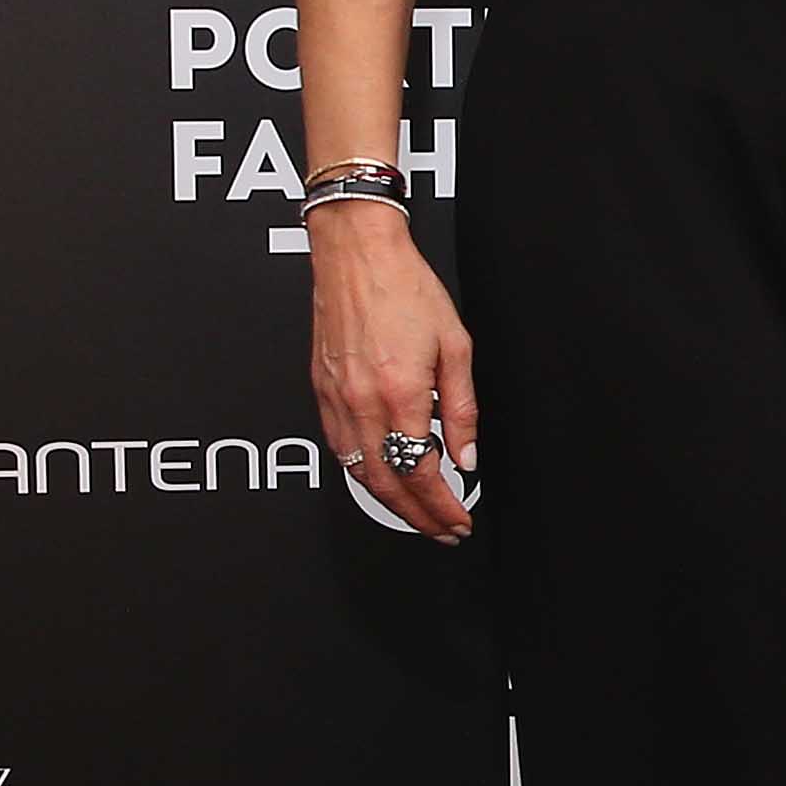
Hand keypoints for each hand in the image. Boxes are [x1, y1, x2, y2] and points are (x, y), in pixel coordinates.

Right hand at [308, 203, 478, 543]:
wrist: (357, 254)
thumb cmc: (405, 288)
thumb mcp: (455, 347)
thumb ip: (461, 409)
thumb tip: (465, 457)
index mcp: (400, 393)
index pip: (421, 473)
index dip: (441, 507)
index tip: (458, 521)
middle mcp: (362, 402)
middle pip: (386, 484)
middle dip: (417, 517)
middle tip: (442, 530)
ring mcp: (335, 398)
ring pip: (359, 472)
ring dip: (389, 502)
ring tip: (417, 513)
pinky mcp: (321, 390)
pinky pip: (340, 447)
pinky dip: (363, 473)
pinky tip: (381, 476)